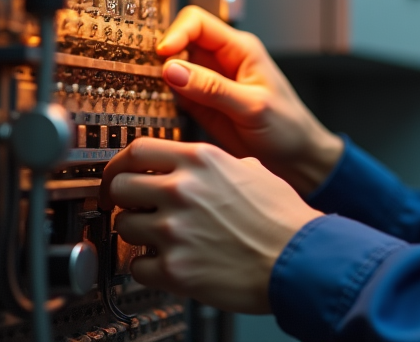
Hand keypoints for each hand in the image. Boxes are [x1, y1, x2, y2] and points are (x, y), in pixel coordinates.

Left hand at [101, 138, 322, 313]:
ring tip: (160, 239)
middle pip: (119, 186)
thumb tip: (204, 169)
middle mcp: (183, 190)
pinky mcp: (174, 269)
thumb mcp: (254, 171)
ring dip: (138, 234)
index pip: (137, 150)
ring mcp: (174, 230)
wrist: (300, 260)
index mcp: (202, 161)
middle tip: (134, 208)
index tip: (119, 174)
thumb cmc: (284, 219)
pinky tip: (168, 264)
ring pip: (124, 226)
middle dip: (124, 199)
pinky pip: (137, 266)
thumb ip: (220, 165)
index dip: (120, 164)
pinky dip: (148, 268)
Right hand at [156, 6, 342, 193]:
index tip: (161, 55)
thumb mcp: (253, 107)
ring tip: (144, 89)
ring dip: (158, 76)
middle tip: (145, 74)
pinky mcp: (201, 103)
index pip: (198, 23)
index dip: (175, 33)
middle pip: (179, 42)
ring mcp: (209, 82)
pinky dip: (162, 96)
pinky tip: (155, 105)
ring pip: (172, 67)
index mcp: (240, 50)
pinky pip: (174, 92)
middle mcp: (222, 60)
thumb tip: (171, 69)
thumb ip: (213, 88)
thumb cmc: (288, 129)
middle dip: (161, 55)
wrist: (296, 159)